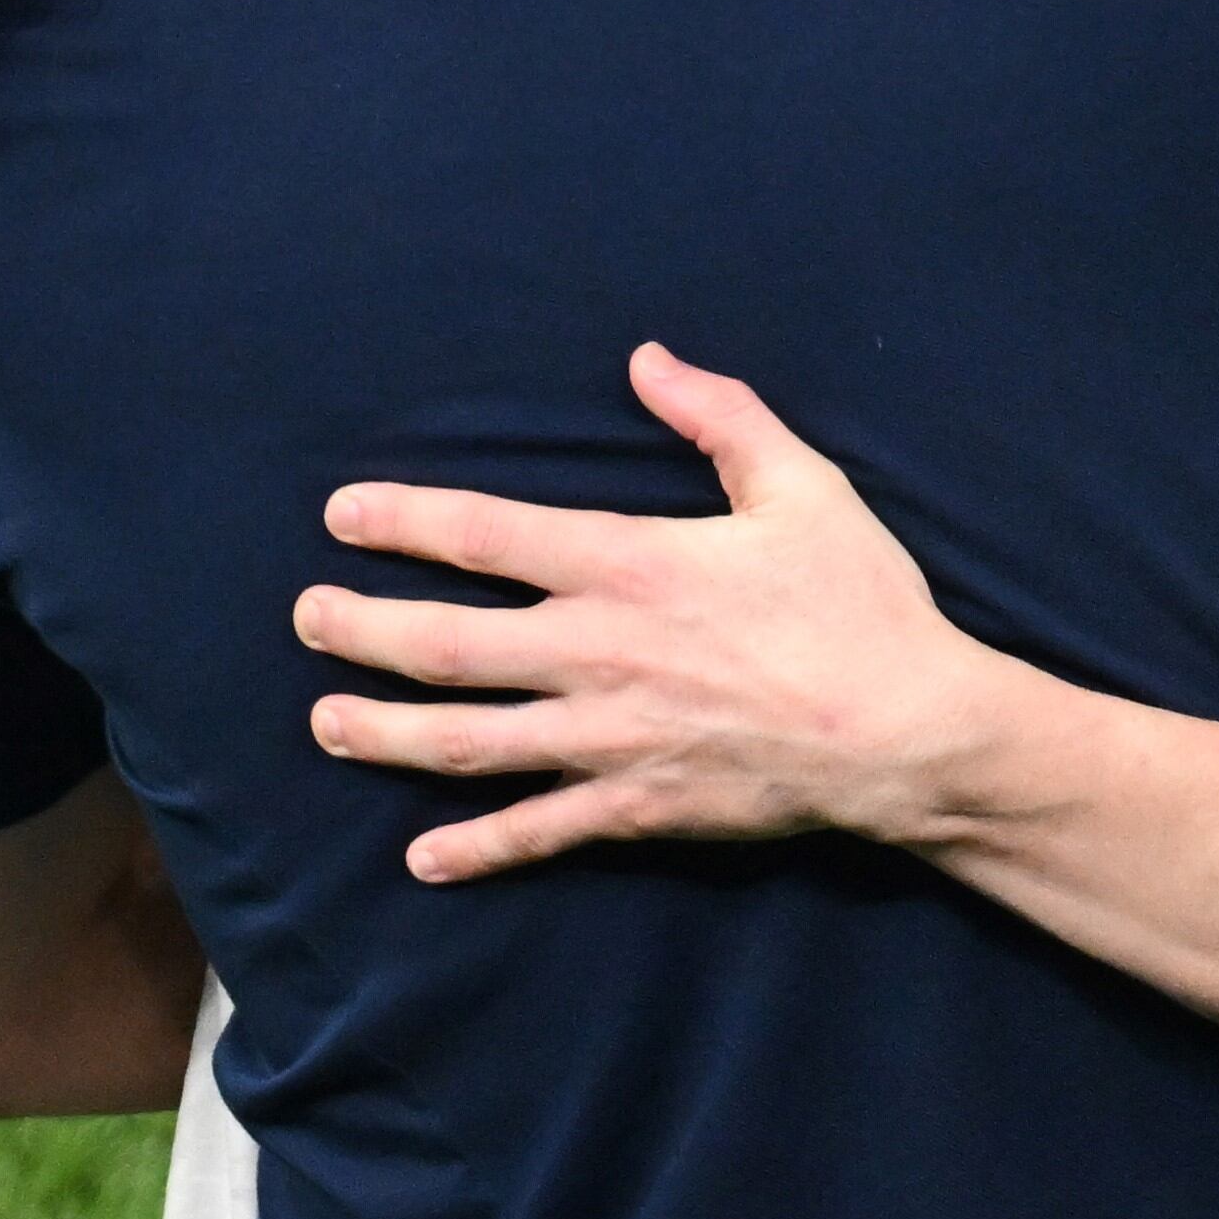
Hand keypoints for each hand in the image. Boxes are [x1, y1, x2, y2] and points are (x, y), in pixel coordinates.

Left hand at [296, 344, 1008, 882]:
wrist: (911, 733)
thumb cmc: (861, 603)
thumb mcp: (802, 487)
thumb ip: (720, 416)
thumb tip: (648, 360)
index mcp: (629, 565)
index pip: (485, 536)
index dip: (404, 522)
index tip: (342, 515)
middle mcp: (598, 653)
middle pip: (447, 644)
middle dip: (363, 629)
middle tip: (307, 618)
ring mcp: (609, 739)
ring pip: (469, 740)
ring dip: (386, 734)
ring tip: (324, 721)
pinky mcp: (637, 809)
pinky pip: (538, 832)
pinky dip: (477, 848)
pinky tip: (424, 859)